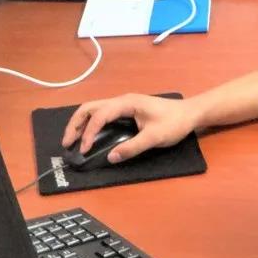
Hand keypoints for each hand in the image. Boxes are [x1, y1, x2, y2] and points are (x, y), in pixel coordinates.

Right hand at [60, 93, 197, 162]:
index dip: (89, 132)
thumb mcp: (155, 137)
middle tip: (67, 143)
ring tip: (72, 140)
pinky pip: (103, 114)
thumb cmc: (175, 122)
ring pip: (95, 110)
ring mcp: (124, 104)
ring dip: (81, 123)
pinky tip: (89, 136)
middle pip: (91, 108)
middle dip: (76, 124)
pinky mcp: (127, 110)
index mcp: (127, 103)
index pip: (100, 115)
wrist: (190, 113)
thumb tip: (111, 157)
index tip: (84, 149)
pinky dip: (91, 124)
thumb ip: (133, 147)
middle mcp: (122, 101)